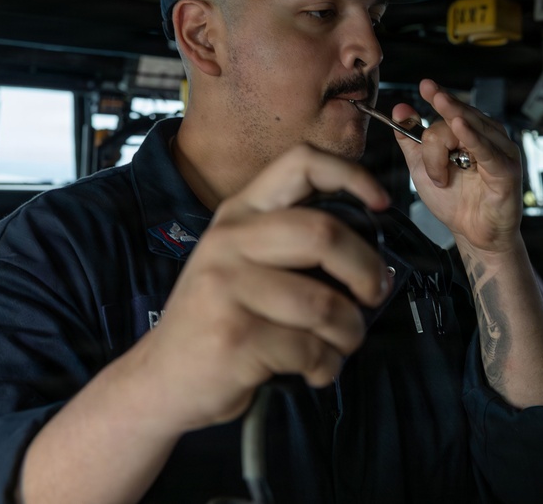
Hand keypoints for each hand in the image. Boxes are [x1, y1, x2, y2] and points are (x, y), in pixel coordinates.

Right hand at [138, 144, 390, 431]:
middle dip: (367, 271)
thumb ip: (290, 243)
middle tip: (374, 295)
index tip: (382, 204)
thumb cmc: (220, 319)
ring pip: (325, 303)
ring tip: (340, 344)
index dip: (352, 176)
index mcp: (239, 214)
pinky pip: (309, 349)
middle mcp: (229, 241)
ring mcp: (226, 288)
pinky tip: (313, 370)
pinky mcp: (235, 337)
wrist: (160, 379)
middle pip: (325, 234)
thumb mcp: (242, 262)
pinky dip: (325, 366)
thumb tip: (371, 251)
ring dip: (349, 332)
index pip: (300, 164)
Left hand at [391, 79, 522, 253]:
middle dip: (436, 127)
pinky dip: (473, 137)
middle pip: (457, 119)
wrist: (472, 234)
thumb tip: (400, 110)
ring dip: (443, 151)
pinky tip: (460, 126)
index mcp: (470, 133)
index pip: (454, 109)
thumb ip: (411, 139)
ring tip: (439, 168)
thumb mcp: (422, 167)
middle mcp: (488, 136)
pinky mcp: (506, 170)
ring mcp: (500, 151)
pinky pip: (487, 150)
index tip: (425, 86)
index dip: (440, 97)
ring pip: (466, 131)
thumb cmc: (454, 201)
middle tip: (426, 108)